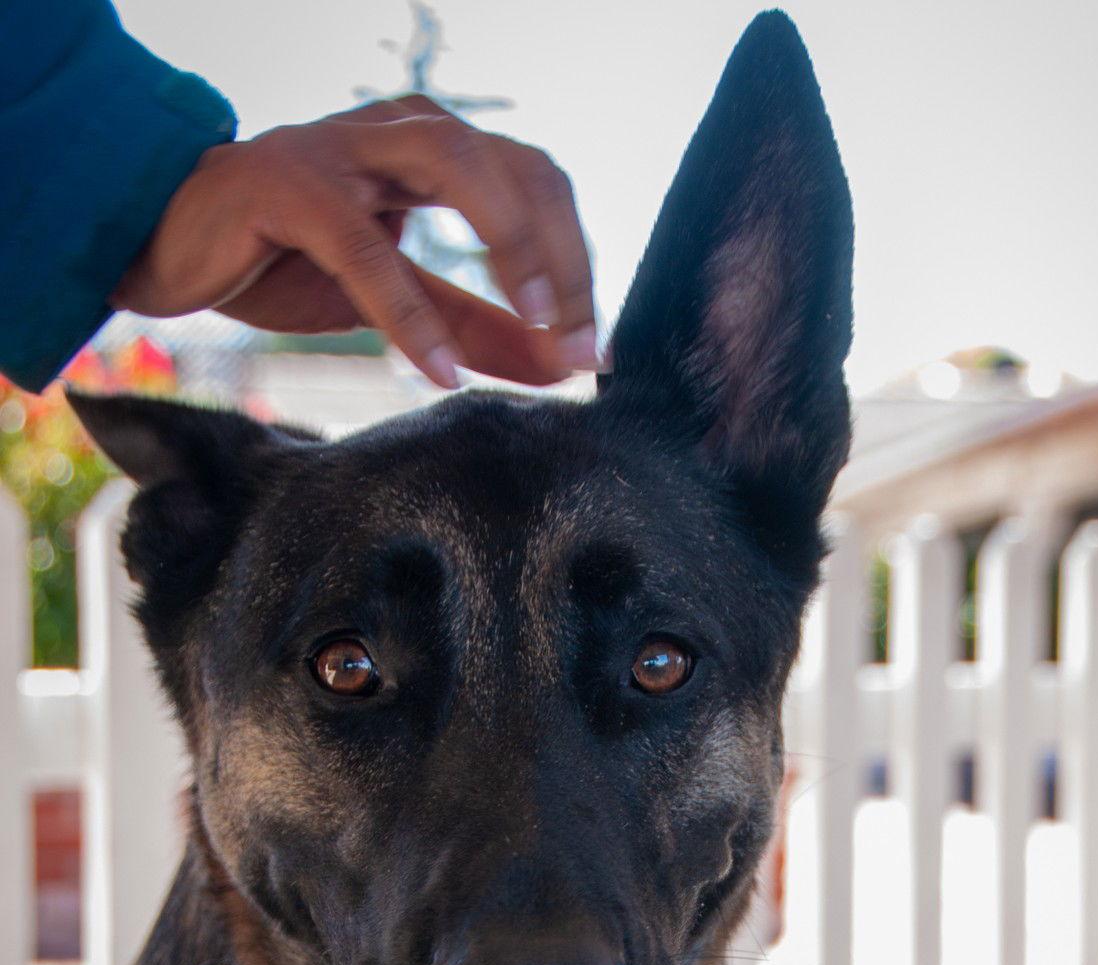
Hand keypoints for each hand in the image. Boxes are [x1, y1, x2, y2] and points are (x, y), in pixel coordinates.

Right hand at [113, 97, 599, 386]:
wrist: (176, 250)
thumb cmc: (294, 260)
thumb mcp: (408, 301)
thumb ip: (482, 328)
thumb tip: (562, 370)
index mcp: (440, 150)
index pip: (540, 188)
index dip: (577, 266)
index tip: (592, 350)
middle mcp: (403, 131)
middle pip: (517, 170)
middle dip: (562, 260)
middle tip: (578, 343)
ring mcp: (345, 147)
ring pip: (458, 169)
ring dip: (512, 250)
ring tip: (539, 330)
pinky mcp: (287, 184)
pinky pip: (364, 250)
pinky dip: (409, 316)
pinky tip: (439, 372)